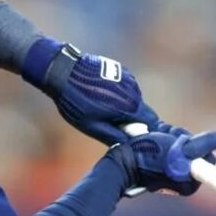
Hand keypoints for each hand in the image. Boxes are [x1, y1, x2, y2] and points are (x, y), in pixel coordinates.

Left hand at [44, 45, 165, 144]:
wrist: (63, 71)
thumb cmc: (76, 102)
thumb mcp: (92, 126)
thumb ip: (114, 136)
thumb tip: (130, 145)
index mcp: (130, 106)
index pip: (152, 122)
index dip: (146, 131)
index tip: (135, 136)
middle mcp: (134, 91)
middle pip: (143, 111)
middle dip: (134, 119)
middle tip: (114, 125)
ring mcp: (128, 78)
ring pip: (135, 99)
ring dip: (126, 106)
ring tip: (104, 108)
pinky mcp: (122, 70)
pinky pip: (127, 88)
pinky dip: (121, 94)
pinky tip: (103, 94)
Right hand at [107, 130, 215, 195]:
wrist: (121, 161)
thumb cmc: (149, 155)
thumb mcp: (179, 149)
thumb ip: (202, 145)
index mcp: (190, 184)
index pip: (207, 157)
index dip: (196, 146)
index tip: (181, 145)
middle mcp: (184, 179)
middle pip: (196, 149)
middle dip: (183, 139)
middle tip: (167, 139)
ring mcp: (173, 170)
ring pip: (183, 143)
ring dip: (172, 135)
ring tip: (158, 137)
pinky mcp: (163, 161)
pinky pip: (171, 144)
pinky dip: (165, 136)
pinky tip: (155, 136)